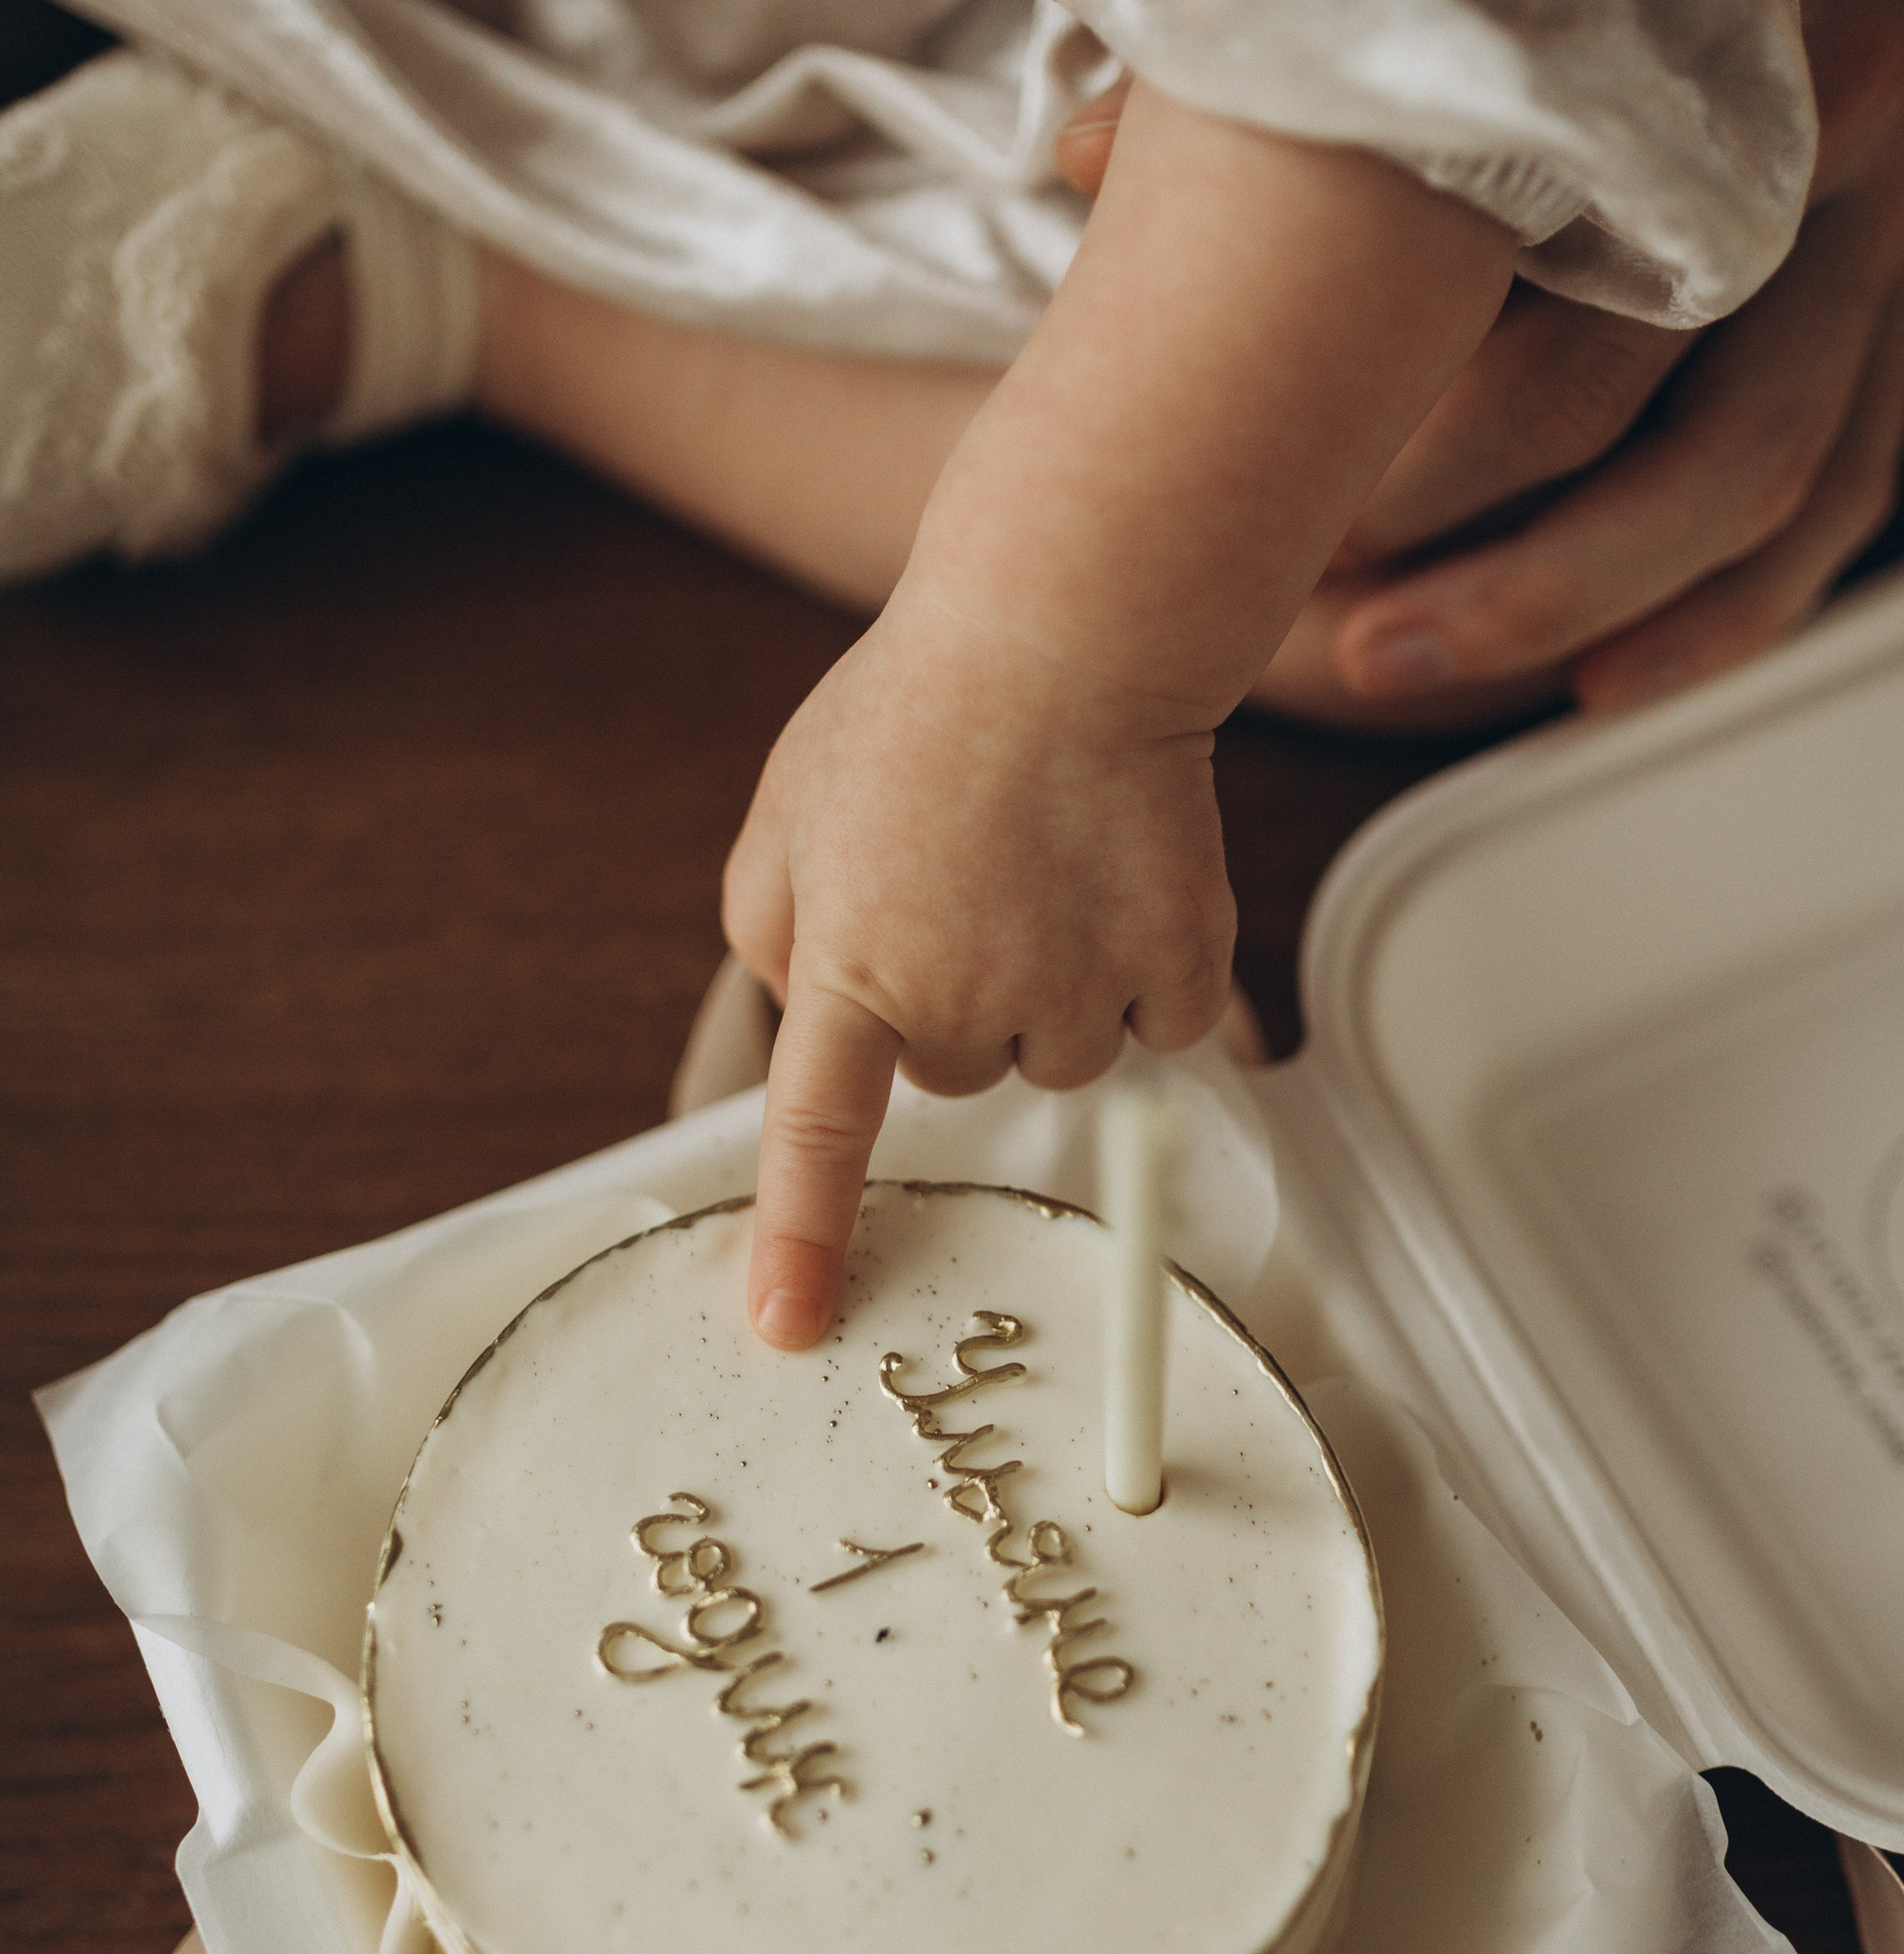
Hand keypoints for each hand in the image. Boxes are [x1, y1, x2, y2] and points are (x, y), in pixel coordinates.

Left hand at [723, 591, 1233, 1347]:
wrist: (1067, 628)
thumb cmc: (920, 706)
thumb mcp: (787, 812)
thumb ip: (774, 929)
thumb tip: (809, 1009)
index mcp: (854, 964)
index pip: (816, 1133)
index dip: (801, 1236)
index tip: (789, 1324)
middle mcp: (964, 997)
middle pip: (957, 1072)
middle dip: (955, 995)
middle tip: (967, 876)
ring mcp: (1079, 989)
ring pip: (1060, 1054)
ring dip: (1054, 983)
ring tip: (1046, 861)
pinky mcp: (1179, 966)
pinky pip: (1161, 1023)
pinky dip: (1149, 969)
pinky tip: (1121, 872)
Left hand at [1316, 0, 1903, 717]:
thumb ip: (1281, 50)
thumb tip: (1088, 160)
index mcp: (1710, 70)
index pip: (1563, 341)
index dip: (1411, 457)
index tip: (1281, 520)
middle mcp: (1826, 157)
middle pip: (1668, 436)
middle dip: (1491, 570)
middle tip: (1336, 629)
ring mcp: (1886, 231)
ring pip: (1766, 489)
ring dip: (1582, 608)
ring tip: (1405, 661)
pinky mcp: (1903, 292)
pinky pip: (1844, 496)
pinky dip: (1725, 611)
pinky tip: (1603, 681)